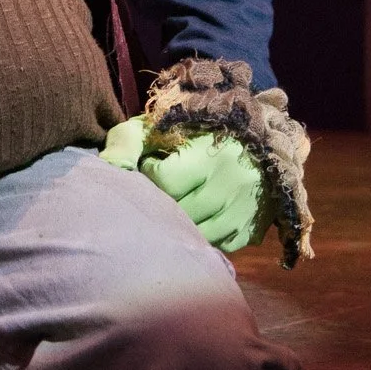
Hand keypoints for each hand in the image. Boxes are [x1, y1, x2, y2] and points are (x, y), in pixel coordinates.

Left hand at [101, 121, 263, 253]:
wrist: (265, 142)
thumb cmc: (206, 130)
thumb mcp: (169, 123)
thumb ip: (131, 138)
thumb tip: (106, 163)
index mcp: (210, 156)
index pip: (164, 180)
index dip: (149, 173)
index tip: (151, 165)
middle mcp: (230, 186)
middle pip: (178, 210)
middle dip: (160, 202)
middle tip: (157, 189)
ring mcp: (242, 212)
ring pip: (195, 233)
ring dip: (177, 224)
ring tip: (171, 207)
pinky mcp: (249, 231)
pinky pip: (215, 246)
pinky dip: (199, 237)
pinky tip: (192, 222)